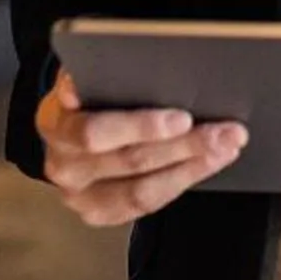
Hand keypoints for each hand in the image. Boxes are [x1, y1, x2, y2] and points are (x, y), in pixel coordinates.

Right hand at [33, 72, 248, 226]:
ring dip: (191, 167)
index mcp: (54, 121)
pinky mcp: (97, 213)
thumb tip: (130, 66)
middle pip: (129, 160)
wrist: (68, 125)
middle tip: (224, 131)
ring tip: (225, 147)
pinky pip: (145, 205)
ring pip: (142, 190)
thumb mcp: (90, 70)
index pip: (95, 131)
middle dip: (184, 145)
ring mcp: (77, 195)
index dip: (140, 126)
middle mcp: (62, 164)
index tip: (181, 118)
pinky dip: (182, 182)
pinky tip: (209, 163)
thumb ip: (103, 68)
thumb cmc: (90, 90)